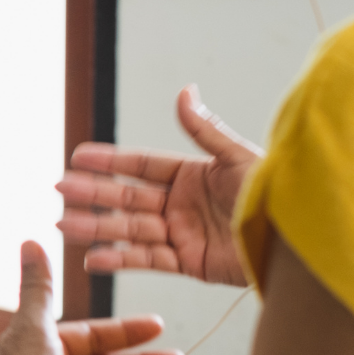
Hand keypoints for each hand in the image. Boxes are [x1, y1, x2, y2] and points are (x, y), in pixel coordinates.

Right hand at [57, 85, 262, 286]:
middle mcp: (182, 204)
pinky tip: (92, 258)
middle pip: (127, 197)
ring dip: (95, 228)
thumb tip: (184, 91)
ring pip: (129, 229)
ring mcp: (182, 234)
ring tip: (63, 226)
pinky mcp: (189, 263)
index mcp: (192, 175)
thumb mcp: (236, 157)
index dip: (109, 162)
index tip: (77, 157)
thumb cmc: (274, 194)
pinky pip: (147, 260)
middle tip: (59, 190)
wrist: (294, 238)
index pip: (140, 166)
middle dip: (92, 194)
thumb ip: (203, 130)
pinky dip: (119, 260)